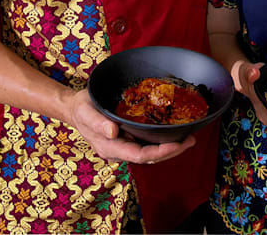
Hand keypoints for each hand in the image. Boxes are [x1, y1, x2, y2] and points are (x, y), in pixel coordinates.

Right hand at [66, 88, 195, 163]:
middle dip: (172, 151)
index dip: (161, 152)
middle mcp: (119, 149)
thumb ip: (97, 122)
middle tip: (191, 140)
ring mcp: (124, 145)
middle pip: (150, 157)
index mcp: (110, 147)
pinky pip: (147, 143)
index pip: (140, 155)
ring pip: (150, 152)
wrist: (75, 108)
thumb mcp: (85, 111)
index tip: (178, 144)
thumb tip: (113, 131)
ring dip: (170, 147)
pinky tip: (174, 132)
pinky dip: (162, 140)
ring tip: (189, 137)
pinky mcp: (128, 138)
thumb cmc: (81, 108)